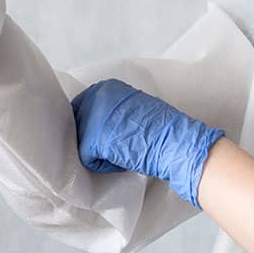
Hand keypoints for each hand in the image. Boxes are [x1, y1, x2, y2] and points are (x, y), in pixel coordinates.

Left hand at [71, 78, 225, 209]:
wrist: (174, 141)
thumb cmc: (161, 128)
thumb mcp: (134, 106)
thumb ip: (113, 109)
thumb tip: (98, 122)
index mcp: (106, 86)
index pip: (83, 108)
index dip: (95, 128)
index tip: (111, 135)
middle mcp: (95, 96)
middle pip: (79, 125)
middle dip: (94, 139)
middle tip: (117, 145)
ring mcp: (92, 116)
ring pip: (81, 143)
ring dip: (98, 152)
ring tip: (122, 150)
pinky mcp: (91, 139)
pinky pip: (88, 159)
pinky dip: (103, 165)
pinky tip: (121, 159)